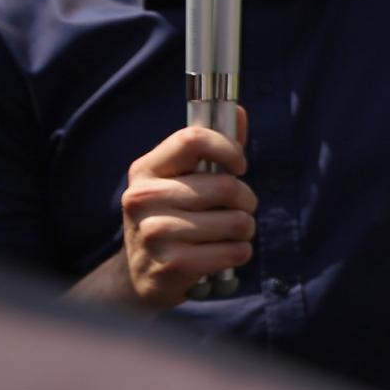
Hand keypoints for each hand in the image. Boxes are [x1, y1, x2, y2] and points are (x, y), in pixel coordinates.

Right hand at [111, 120, 254, 309]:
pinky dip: (239, 253)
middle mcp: (143, 198)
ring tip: (226, 235)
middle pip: (227, 186)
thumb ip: (212, 149)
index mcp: (145, 170)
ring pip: (237, 221)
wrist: (142, 276)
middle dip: (246, 200)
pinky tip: (221, 255)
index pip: (193, 139)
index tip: (239, 166)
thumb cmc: (173, 218)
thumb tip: (240, 112)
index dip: (229, 149)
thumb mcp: (182, 182)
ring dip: (244, 230)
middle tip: (236, 209)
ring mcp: (154, 233)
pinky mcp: (172, 265)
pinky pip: (235, 251)